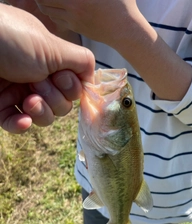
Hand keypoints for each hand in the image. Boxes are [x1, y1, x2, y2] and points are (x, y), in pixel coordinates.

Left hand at [0, 4, 93, 132]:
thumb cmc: (11, 40)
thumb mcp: (52, 46)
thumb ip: (80, 61)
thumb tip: (93, 78)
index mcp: (50, 63)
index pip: (74, 88)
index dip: (72, 88)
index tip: (61, 77)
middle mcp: (37, 78)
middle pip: (62, 105)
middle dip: (55, 98)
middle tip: (39, 83)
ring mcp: (19, 94)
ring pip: (44, 118)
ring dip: (41, 112)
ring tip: (29, 100)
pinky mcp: (0, 107)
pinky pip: (17, 125)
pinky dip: (21, 125)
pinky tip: (23, 120)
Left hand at [35, 0, 139, 46]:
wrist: (124, 30)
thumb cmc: (122, 5)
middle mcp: (72, 6)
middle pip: (43, 0)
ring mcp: (73, 19)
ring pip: (48, 10)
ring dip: (43, 2)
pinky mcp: (76, 27)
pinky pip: (57, 19)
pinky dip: (52, 12)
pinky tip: (56, 6)